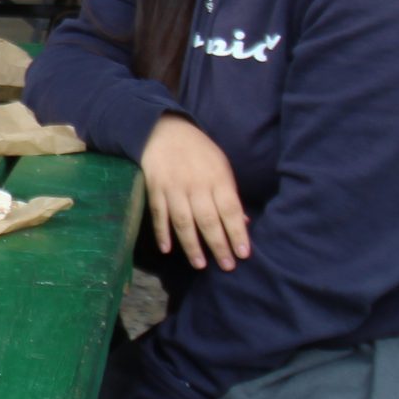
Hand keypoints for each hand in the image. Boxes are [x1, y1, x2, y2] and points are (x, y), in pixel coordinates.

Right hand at [138, 114, 250, 271]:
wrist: (164, 132)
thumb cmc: (199, 152)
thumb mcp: (221, 166)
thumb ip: (229, 194)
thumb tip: (242, 222)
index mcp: (217, 178)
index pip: (230, 210)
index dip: (237, 233)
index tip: (244, 254)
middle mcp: (196, 185)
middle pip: (208, 219)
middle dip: (218, 245)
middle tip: (227, 266)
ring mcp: (173, 188)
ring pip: (183, 221)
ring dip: (192, 245)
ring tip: (200, 265)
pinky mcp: (155, 190)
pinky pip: (159, 214)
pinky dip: (162, 232)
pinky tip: (167, 249)